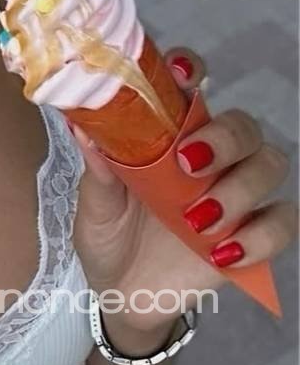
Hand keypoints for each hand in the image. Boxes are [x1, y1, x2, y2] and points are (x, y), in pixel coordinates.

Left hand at [69, 48, 295, 346]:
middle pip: (243, 125)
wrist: (121, 295)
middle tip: (188, 163)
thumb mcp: (95, 205)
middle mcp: (210, 155)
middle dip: (224, 137)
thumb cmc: (108, 234)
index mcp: (169, 134)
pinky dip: (259, 237)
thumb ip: (98, 170)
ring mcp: (236, 194)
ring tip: (196, 219)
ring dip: (240, 187)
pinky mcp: (253, 236)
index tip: (182, 73)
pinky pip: (281, 223)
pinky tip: (221, 254)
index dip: (193, 69)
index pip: (191, 86)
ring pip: (270, 165)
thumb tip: (83, 127)